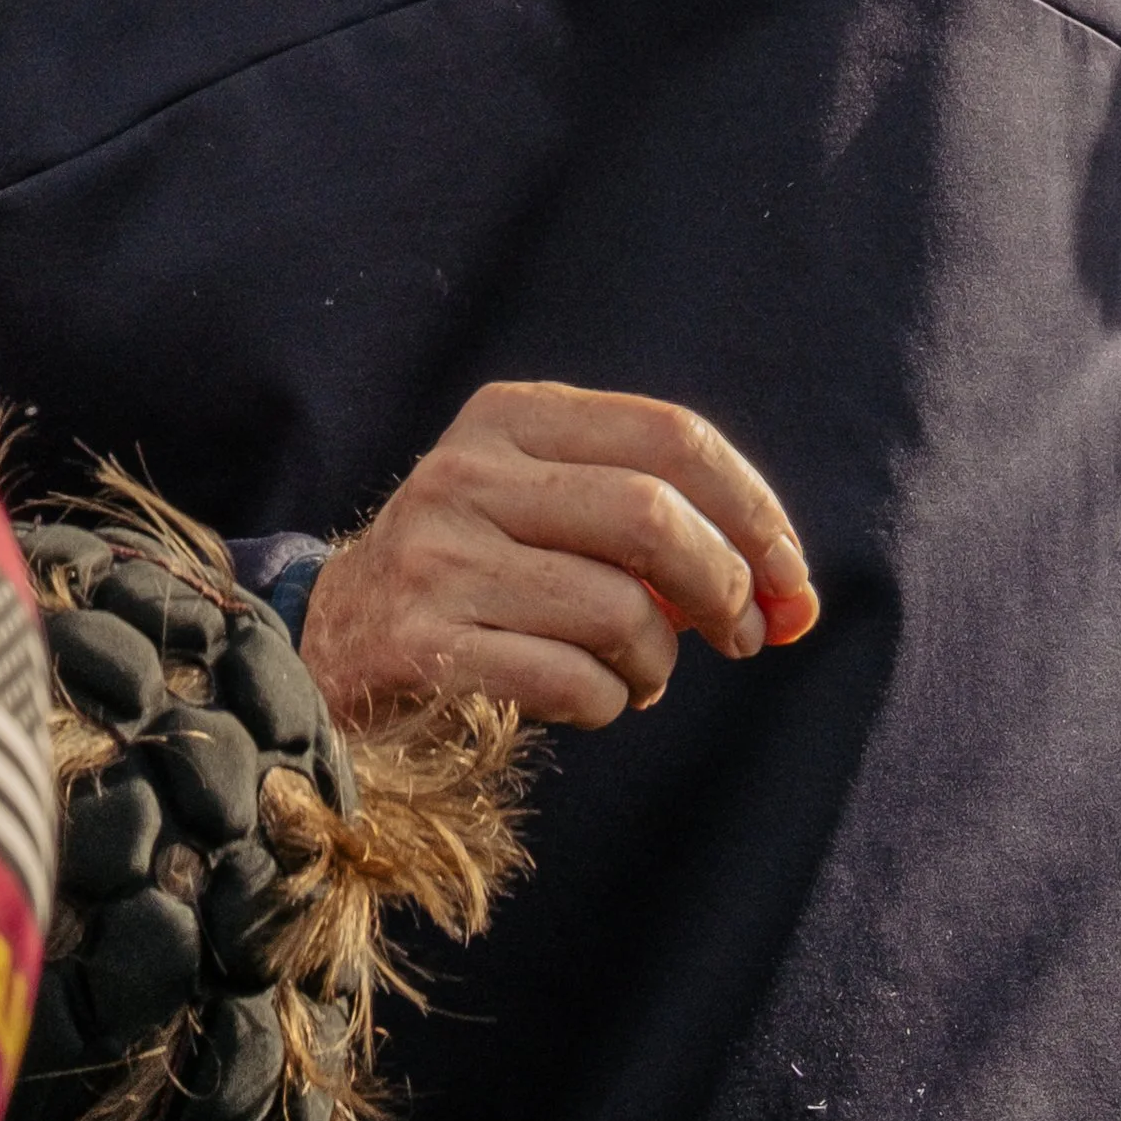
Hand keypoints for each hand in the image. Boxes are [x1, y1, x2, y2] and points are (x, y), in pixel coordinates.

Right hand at [301, 379, 818, 731]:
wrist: (330, 639)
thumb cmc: (478, 574)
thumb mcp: (544, 508)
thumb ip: (653, 527)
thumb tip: (790, 595)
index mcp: (512, 417)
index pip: (671, 435)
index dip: (754, 510)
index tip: (790, 578)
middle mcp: (469, 472)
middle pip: (652, 513)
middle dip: (725, 587)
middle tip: (742, 637)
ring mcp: (440, 555)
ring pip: (621, 608)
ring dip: (660, 662)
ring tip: (638, 673)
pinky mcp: (424, 643)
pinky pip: (573, 681)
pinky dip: (607, 703)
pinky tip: (587, 697)